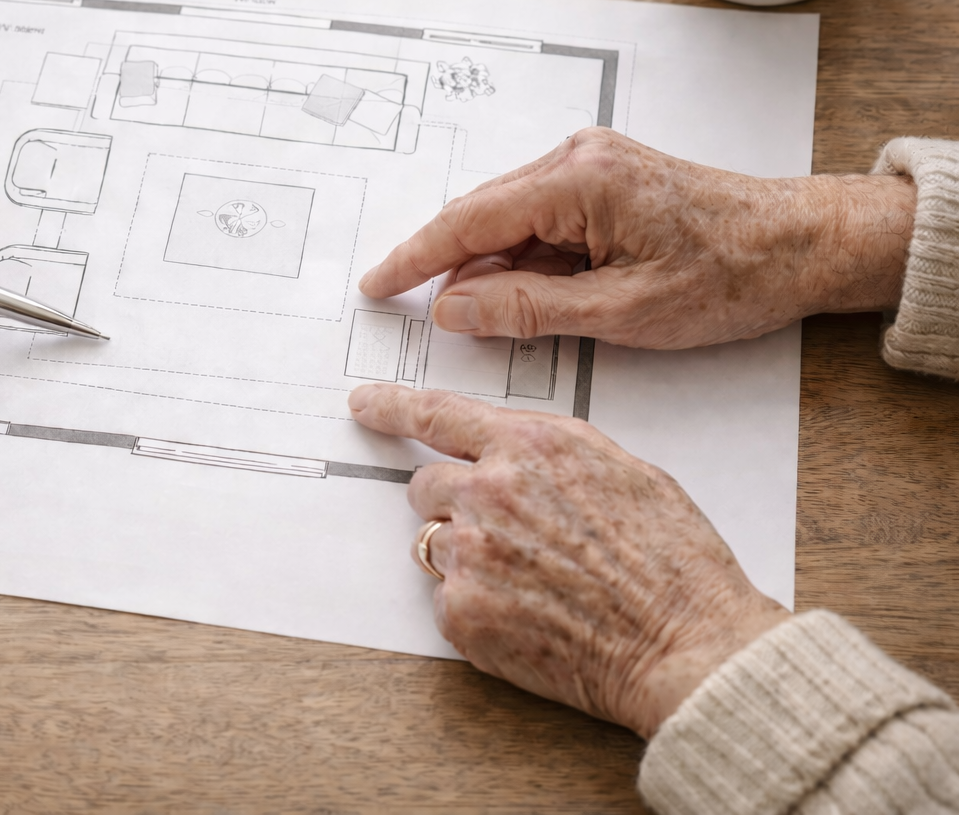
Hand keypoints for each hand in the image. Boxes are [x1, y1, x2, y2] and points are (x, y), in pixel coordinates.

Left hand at [349, 382, 788, 737]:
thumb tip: (519, 455)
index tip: (365, 405)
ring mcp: (470, 552)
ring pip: (435, 544)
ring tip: (534, 583)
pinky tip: (530, 617)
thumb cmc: (672, 563)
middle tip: (504, 535)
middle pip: (426, 485)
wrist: (684, 645)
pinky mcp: (461, 611)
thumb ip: (553, 454)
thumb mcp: (624, 470)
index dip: (392, 407)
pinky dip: (478, 608)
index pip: (437, 414)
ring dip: (469, 558)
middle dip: (453, 503)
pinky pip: (447, 599)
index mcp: (531, 446)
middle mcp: (490, 491)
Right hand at [358, 128, 915, 348]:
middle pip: (481, 216)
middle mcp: (577, 159)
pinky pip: (538, 219)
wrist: (803, 243)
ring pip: (508, 220)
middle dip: (445, 266)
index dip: (415, 257)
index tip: (377, 284)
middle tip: (411, 311)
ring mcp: (590, 165)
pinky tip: (520, 295)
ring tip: (481, 319)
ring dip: (488, 268)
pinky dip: (520, 258)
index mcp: (579, 181)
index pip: (469, 221)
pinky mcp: (602, 181)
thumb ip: (528, 308)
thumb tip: (454, 307)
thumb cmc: (732, 275)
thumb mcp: (623, 311)